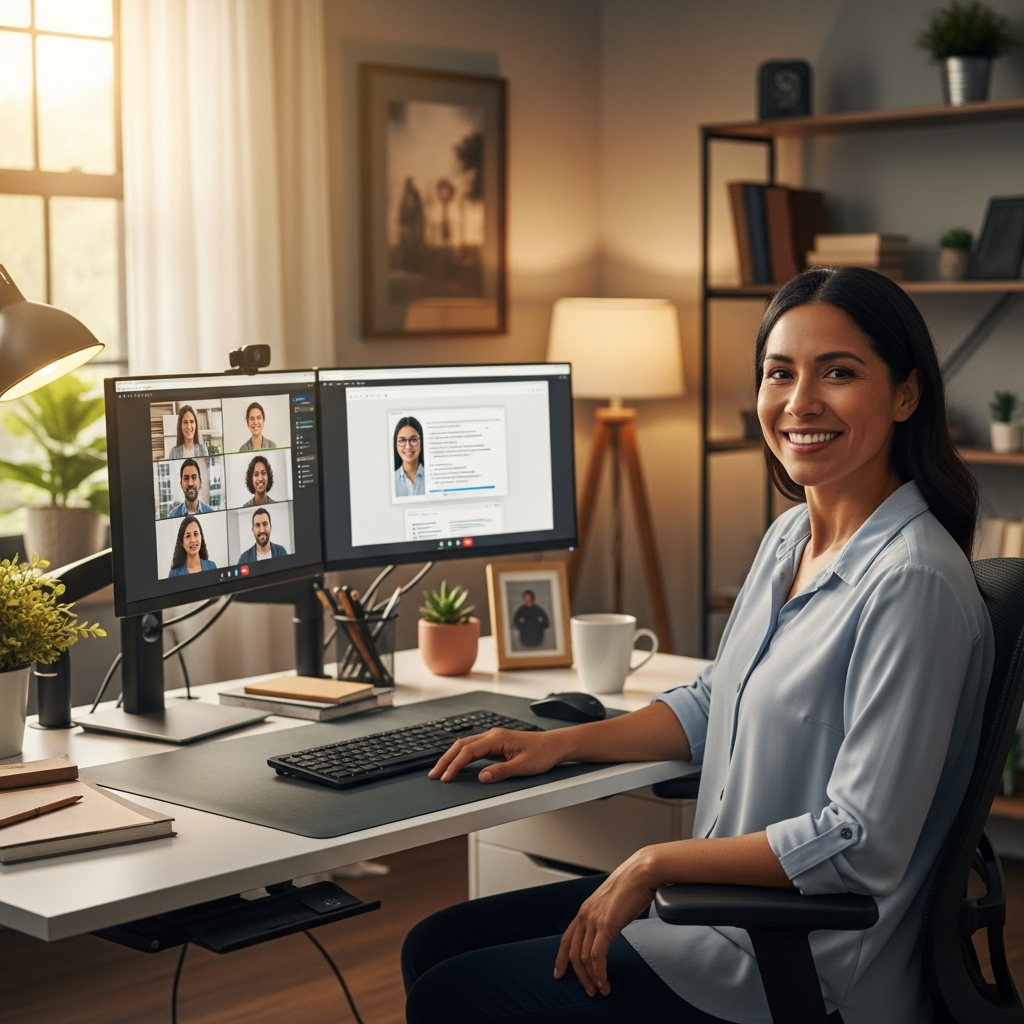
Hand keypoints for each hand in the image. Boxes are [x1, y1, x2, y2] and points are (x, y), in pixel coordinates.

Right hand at [427, 727, 566, 782]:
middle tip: (434, 774)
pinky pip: (473, 748)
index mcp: (497, 739)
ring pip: (465, 745)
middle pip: (461, 745)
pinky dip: (461, 756)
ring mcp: (493, 739)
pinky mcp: (496, 744)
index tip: (446, 777)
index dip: (454, 765)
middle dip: (446, 760)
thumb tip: (482, 777)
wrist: (554, 745)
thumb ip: (501, 772)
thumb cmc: (542, 754)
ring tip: (441, 771)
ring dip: (452, 757)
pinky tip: (457, 763)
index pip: (468, 752)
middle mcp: (493, 736)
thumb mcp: (523, 767)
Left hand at [554, 848, 661, 996]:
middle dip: (579, 975)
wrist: (641, 872)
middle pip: (573, 952)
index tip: (559, 973)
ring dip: (591, 978)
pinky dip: (600, 973)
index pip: (566, 938)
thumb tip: (611, 927)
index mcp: (585, 909)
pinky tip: (605, 981)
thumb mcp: (612, 903)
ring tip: (600, 990)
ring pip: (584, 957)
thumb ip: (606, 915)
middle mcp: (585, 914)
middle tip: (589, 990)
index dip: (560, 958)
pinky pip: (597, 956)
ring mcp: (594, 920)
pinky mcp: (605, 925)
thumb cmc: (632, 885)